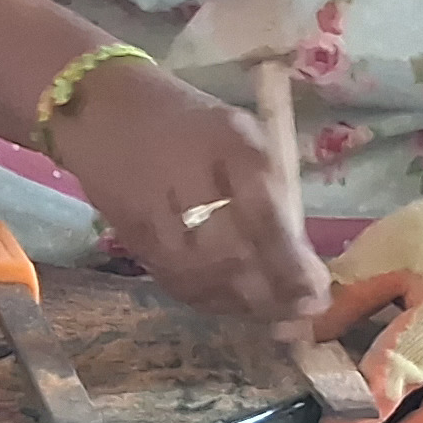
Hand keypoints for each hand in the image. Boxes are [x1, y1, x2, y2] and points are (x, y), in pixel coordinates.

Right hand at [41, 59, 329, 329]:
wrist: (102, 108)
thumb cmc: (188, 121)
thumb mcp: (241, 135)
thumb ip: (271, 188)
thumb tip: (299, 253)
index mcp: (227, 143)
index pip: (265, 216)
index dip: (293, 263)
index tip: (319, 290)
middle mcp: (187, 177)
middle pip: (234, 256)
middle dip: (274, 293)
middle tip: (305, 311)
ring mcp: (152, 211)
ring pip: (204, 278)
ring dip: (244, 304)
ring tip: (277, 314)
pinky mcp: (131, 235)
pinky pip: (176, 281)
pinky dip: (211, 301)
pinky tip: (234, 303)